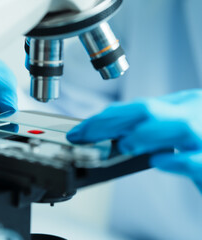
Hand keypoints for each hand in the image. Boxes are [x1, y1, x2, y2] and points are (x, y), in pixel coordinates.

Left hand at [67, 89, 201, 191]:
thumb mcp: (177, 125)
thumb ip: (151, 129)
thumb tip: (111, 135)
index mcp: (183, 105)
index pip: (136, 107)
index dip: (104, 118)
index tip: (79, 131)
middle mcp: (194, 115)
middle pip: (148, 111)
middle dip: (108, 123)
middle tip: (82, 136)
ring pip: (176, 128)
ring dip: (141, 136)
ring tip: (121, 145)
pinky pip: (194, 160)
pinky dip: (175, 160)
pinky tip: (159, 161)